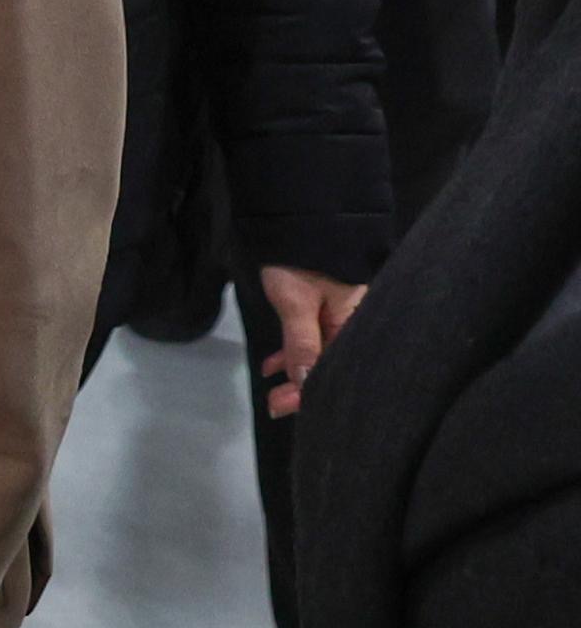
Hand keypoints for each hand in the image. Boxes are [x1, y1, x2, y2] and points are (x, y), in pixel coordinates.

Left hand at [257, 267, 362, 418]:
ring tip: (271, 389)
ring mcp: (339, 315)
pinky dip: (293, 352)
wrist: (298, 220)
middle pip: (330, 363)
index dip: (311, 390)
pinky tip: (272, 366)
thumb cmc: (300, 263)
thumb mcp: (297, 304)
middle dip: (303, 386)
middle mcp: (353, 323)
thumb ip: (301, 343)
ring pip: (319, 353)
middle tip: (274, 404)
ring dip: (296, 371)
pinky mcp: (324, 308)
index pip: (336, 368)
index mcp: (356, 323)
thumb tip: (304, 383)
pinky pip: (311, 338)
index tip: (283, 406)